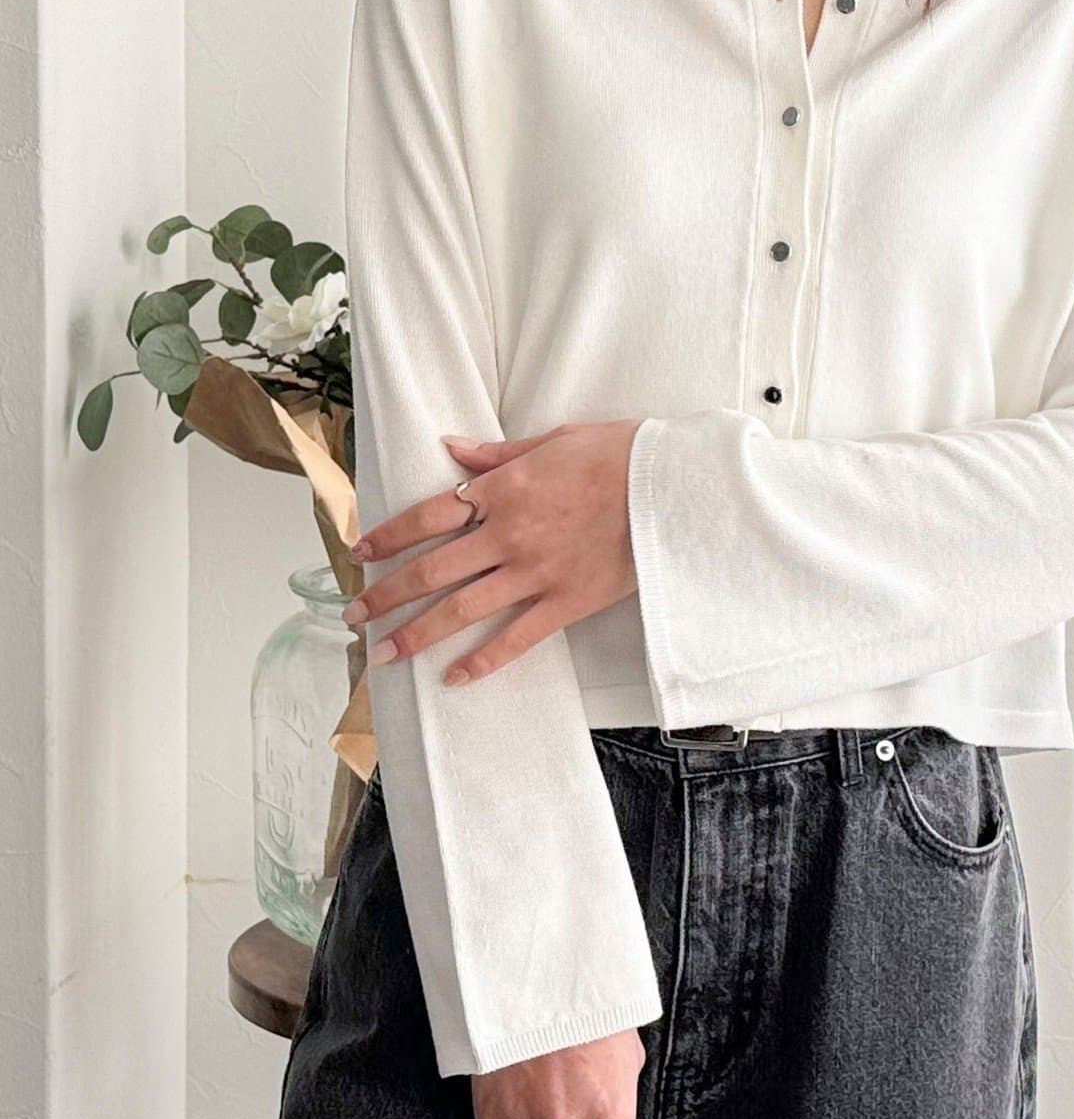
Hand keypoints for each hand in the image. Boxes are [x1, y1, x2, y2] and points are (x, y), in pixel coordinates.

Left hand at [343, 419, 642, 686]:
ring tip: (384, 653)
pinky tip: (455, 678)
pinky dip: (483, 660)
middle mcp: (509, 534)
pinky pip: (516, 638)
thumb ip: (498, 454)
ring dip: (417, 633)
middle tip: (355, 614)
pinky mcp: (566, 602)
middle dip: (386, 594)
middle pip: (431, 569)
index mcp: (503, 490)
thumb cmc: (618, 454)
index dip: (389, 536)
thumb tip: (452, 449)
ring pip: (461, 608)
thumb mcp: (554, 439)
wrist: (673, 488)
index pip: (428, 516)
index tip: (360, 552)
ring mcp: (536, 573)